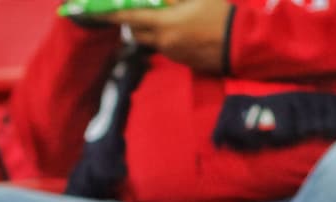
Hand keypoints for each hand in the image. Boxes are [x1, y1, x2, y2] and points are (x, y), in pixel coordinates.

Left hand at [106, 0, 233, 74]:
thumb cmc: (221, 14)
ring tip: (159, 16)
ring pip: (147, 40)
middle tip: (135, 8)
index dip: (110, 13)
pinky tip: (177, 27)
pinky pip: (161, 47)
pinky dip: (161, 36)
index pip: (130, 17)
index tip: (94, 11)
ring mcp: (169, 52)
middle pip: (134, 32)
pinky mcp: (178, 60)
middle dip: (130, 20)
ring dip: (146, 29)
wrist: (241, 43)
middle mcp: (162, 40)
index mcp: (165, 23)